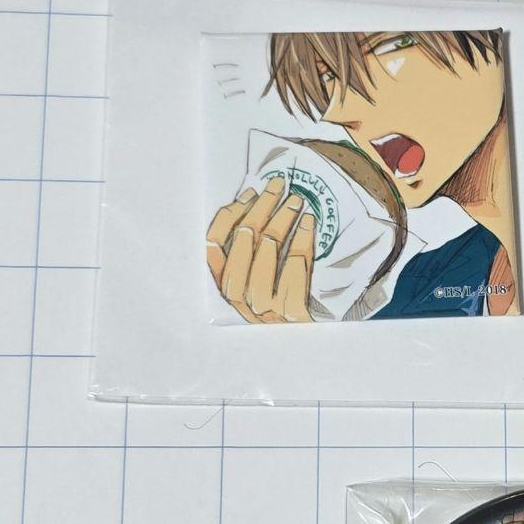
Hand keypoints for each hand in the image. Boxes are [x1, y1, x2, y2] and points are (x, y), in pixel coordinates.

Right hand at [206, 178, 314, 323]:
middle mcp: (239, 296)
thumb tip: (255, 200)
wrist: (307, 338)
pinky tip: (309, 223)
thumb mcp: (258, 277)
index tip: (251, 192)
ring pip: (269, 247)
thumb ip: (250, 249)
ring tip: (297, 201)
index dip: (232, 213)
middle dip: (262, 205)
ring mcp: (264, 306)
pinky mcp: (291, 311)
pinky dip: (302, 238)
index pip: (214, 242)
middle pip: (244, 238)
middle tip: (279, 186)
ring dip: (283, 217)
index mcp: (224, 285)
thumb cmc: (280, 299)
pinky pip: (295, 264)